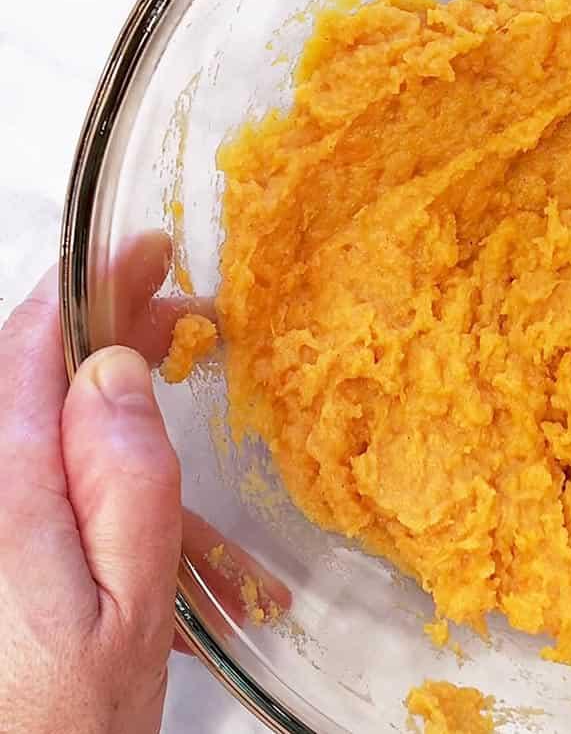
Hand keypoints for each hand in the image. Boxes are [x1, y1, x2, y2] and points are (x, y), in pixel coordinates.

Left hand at [0, 269, 181, 733]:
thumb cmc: (66, 720)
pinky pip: (51, 481)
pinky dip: (109, 475)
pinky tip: (166, 520)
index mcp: (9, 488)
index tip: (148, 249)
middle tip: (188, 314)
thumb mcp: (127, 608)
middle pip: (39, 373)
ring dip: (119, 406)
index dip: (93, 284)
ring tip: (181, 385)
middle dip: (116, 331)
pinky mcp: (9, 542)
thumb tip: (116, 373)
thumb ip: (126, 487)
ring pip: (52, 428)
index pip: (34, 345)